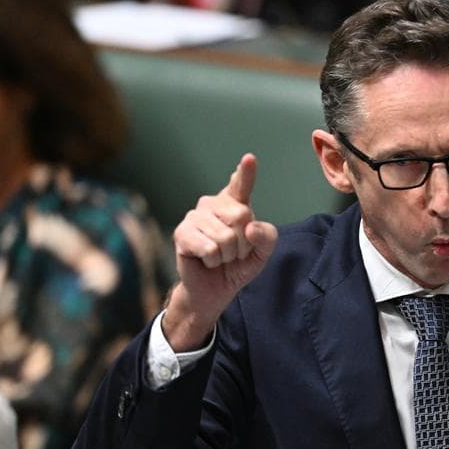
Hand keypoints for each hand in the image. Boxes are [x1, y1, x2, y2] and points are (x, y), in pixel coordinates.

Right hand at [164, 154, 277, 349]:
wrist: (214, 290)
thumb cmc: (237, 266)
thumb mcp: (261, 254)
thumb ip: (266, 238)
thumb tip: (250, 227)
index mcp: (234, 204)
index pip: (241, 185)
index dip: (245, 172)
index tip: (249, 158)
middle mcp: (213, 204)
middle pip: (242, 216)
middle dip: (243, 243)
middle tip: (233, 252)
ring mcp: (195, 217)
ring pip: (226, 236)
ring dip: (227, 255)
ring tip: (219, 257)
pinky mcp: (182, 233)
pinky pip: (210, 248)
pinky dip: (213, 261)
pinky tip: (206, 260)